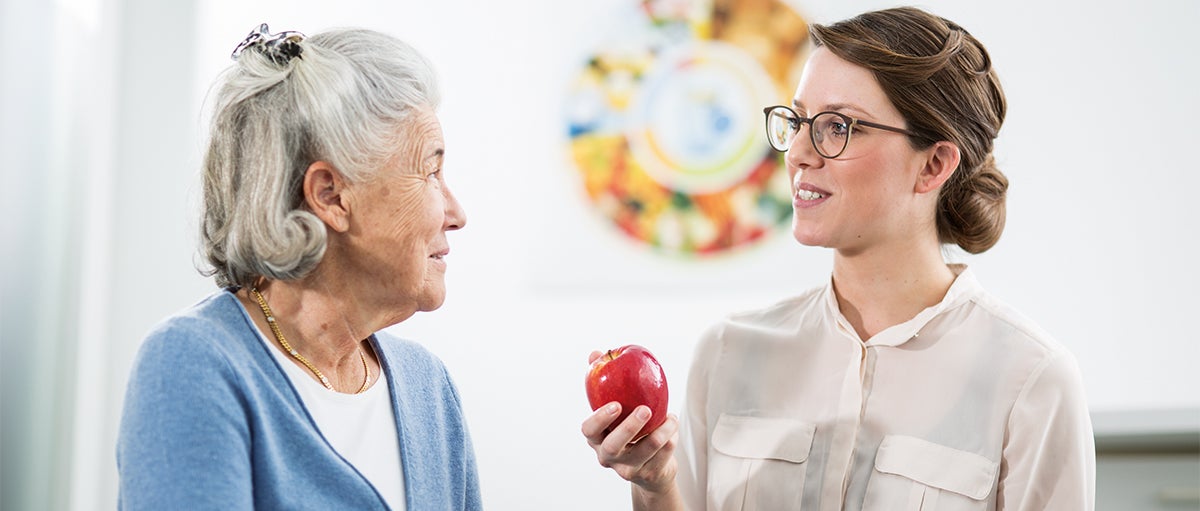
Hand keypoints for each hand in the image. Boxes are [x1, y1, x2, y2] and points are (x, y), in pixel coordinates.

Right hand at [582, 351, 678, 493]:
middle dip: (630, 427)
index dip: (600, 418)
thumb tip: (595, 354)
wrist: (650, 467)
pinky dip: (671, 439)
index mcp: (597, 437)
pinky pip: (662, 457)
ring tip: (671, 417)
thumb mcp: (617, 408)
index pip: (589, 430)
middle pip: (613, 445)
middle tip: (645, 409)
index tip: (616, 404)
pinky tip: (672, 427)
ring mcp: (627, 468)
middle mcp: (607, 455)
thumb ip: (604, 380)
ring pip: (644, 451)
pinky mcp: (648, 474)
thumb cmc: (630, 429)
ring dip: (661, 431)